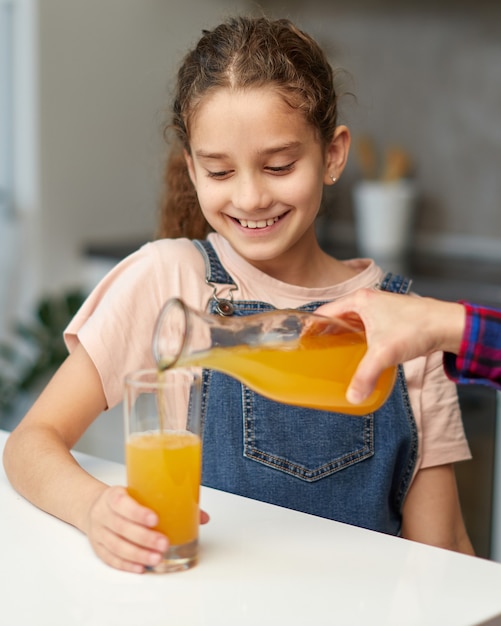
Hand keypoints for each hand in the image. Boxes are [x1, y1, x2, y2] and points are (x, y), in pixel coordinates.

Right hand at [85, 485, 208, 572]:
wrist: (93, 507)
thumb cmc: (124, 500)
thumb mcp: (139, 492)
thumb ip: (168, 500)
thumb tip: (201, 516)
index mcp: (114, 496)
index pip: (122, 502)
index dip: (137, 512)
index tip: (155, 519)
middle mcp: (104, 514)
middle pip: (121, 527)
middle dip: (144, 537)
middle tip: (163, 543)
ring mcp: (99, 533)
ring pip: (116, 545)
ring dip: (138, 554)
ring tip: (157, 558)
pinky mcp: (99, 548)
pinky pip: (111, 559)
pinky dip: (126, 564)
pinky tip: (141, 566)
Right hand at [316, 289, 464, 404]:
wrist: (447, 325)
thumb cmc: (416, 328)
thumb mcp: (384, 353)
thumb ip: (365, 375)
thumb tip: (352, 397)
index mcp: (359, 300)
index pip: (324, 312)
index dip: (311, 327)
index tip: (301, 342)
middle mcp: (366, 301)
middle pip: (335, 317)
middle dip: (324, 333)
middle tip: (313, 351)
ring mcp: (378, 309)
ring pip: (350, 322)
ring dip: (341, 336)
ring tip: (330, 354)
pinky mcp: (388, 318)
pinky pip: (363, 327)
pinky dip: (355, 338)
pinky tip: (355, 353)